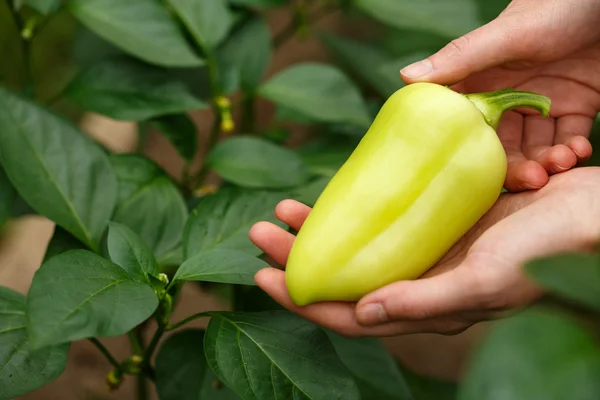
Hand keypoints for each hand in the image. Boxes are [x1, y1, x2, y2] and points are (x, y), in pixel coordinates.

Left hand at [249, 167, 599, 336]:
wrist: (590, 214)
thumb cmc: (549, 250)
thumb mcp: (488, 280)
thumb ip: (426, 302)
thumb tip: (362, 314)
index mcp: (427, 308)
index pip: (349, 314)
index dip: (303, 298)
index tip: (261, 276)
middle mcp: (419, 283)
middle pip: (343, 277)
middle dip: (298, 259)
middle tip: (259, 232)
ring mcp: (426, 251)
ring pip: (358, 246)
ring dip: (320, 230)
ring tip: (283, 210)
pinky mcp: (437, 221)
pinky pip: (383, 218)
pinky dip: (355, 207)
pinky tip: (336, 193)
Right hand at [400, 0, 599, 191]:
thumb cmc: (558, 5)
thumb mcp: (507, 34)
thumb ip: (461, 57)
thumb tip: (405, 76)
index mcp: (483, 80)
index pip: (466, 124)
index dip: (471, 151)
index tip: (479, 172)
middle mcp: (508, 94)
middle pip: (502, 145)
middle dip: (516, 166)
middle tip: (533, 180)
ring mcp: (541, 102)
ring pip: (536, 146)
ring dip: (547, 161)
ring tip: (562, 162)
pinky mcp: (576, 105)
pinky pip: (569, 137)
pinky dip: (572, 150)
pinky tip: (577, 150)